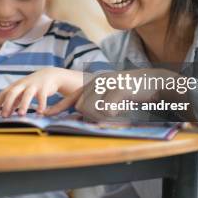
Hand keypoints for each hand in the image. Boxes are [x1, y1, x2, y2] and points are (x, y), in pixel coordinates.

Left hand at [0, 68, 67, 116]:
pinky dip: (41, 105)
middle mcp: (23, 85)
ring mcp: (34, 86)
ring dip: (23, 105)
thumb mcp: (21, 91)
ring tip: (21, 114)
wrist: (50, 74)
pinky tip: (39, 112)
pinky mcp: (44, 88)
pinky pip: (42, 97)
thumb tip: (6, 112)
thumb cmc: (33, 85)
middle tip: (4, 116)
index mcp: (16, 86)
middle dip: (7, 104)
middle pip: (12, 93)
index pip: (3, 93)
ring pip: (27, 95)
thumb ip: (14, 100)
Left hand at [47, 68, 179, 120]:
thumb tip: (79, 111)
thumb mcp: (110, 94)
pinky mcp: (117, 88)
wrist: (153, 81)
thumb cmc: (131, 91)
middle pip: (81, 107)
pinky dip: (112, 114)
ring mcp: (106, 84)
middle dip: (90, 116)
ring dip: (101, 116)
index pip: (71, 97)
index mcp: (93, 84)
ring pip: (91, 108)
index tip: (45, 115)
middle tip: (108, 116)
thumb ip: (96, 102)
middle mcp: (96, 82)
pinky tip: (121, 111)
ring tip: (115, 113)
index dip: (58, 108)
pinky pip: (107, 109)